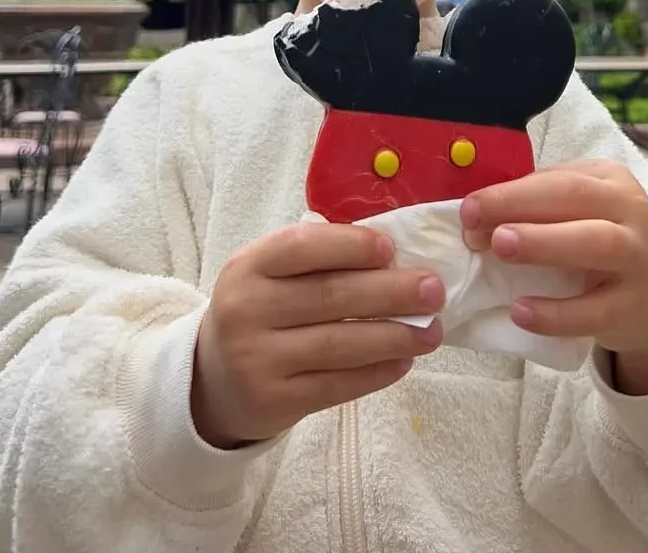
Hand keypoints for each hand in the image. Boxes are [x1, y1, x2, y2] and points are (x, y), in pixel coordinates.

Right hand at [192, 224, 444, 447]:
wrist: (213, 378)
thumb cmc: (261, 308)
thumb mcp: (269, 273)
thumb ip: (317, 257)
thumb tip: (392, 253)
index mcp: (248, 266)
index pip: (302, 247)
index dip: (351, 246)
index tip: (392, 249)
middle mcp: (247, 310)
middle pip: (331, 297)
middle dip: (391, 292)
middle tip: (434, 290)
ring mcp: (257, 360)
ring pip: (339, 345)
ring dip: (394, 336)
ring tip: (432, 331)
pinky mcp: (274, 401)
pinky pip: (336, 386)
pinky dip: (376, 373)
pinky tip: (404, 360)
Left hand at [460, 161, 647, 396]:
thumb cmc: (598, 246)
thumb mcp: (578, 215)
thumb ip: (537, 208)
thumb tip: (477, 216)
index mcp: (611, 181)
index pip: (558, 178)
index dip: (510, 192)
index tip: (467, 209)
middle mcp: (632, 211)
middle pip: (577, 197)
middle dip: (520, 206)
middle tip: (474, 223)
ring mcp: (640, 258)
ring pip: (598, 243)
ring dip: (544, 243)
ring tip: (500, 250)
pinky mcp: (635, 307)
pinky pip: (595, 312)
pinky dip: (556, 313)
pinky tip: (520, 311)